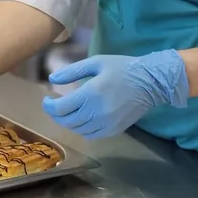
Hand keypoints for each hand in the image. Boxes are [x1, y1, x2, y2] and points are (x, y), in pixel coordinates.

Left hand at [42, 50, 188, 139]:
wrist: (150, 82)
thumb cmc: (122, 68)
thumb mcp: (96, 62)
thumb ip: (72, 71)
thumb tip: (52, 79)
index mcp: (90, 94)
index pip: (61, 108)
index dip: (49, 106)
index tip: (47, 100)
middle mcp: (96, 112)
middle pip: (67, 121)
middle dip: (57, 115)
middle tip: (54, 106)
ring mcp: (106, 123)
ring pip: (78, 130)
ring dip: (68, 122)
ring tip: (67, 111)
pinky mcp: (114, 130)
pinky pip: (91, 135)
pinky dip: (82, 129)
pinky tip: (81, 119)